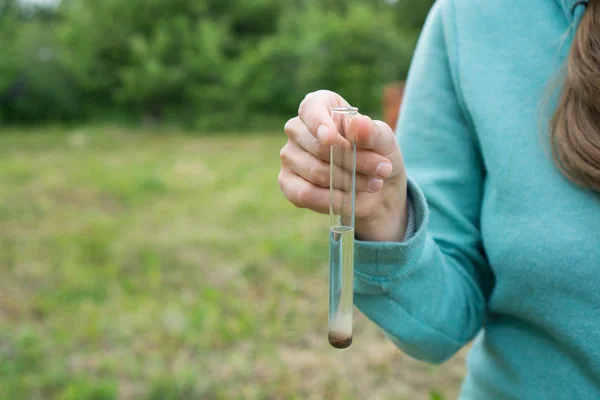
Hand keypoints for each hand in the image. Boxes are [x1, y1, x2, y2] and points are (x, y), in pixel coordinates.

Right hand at [278, 90, 407, 241]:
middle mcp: (298, 129)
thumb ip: (373, 132)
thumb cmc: (376, 153)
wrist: (376, 186)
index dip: (319, 123)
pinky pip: (305, 194)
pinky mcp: (287, 183)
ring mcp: (290, 156)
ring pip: (316, 172)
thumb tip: (358, 124)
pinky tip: (349, 199)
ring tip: (373, 184)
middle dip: (356, 162)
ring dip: (349, 182)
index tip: (330, 138)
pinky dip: (331, 200)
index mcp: (319, 106)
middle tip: (382, 169)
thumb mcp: (384, 141)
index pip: (311, 109)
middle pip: (320, 147)